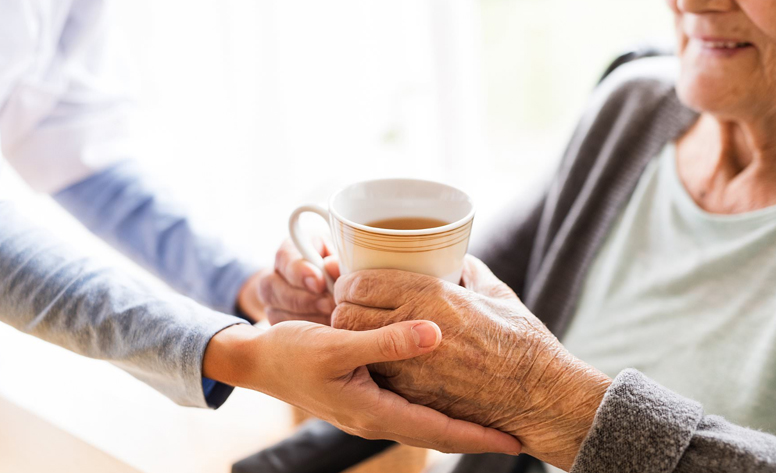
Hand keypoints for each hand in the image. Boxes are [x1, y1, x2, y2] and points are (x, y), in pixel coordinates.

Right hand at [202, 320, 520, 453]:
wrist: (258, 362)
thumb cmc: (292, 354)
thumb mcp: (337, 346)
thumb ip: (386, 341)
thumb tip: (436, 333)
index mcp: (374, 411)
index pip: (438, 431)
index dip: (478, 437)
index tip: (514, 441)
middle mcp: (377, 416)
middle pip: (438, 432)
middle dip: (477, 436)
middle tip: (517, 436)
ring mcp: (371, 409)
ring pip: (425, 421)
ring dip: (459, 423)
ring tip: (492, 418)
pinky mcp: (365, 396)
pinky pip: (410, 408)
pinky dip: (435, 406)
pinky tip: (448, 392)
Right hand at [258, 238, 339, 324]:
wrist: (331, 285)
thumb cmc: (338, 267)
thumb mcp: (341, 257)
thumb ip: (338, 260)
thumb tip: (332, 266)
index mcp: (289, 251)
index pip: (284, 257)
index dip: (300, 272)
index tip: (320, 283)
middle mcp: (274, 274)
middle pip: (272, 287)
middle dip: (303, 299)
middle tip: (329, 305)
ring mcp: (271, 300)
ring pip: (275, 311)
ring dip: (306, 317)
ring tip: (331, 318)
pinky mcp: (277, 320)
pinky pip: (283, 331)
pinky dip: (304, 331)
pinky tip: (324, 329)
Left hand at [331, 256, 611, 470]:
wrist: (539, 395)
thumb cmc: (522, 342)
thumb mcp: (496, 294)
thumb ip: (470, 272)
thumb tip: (457, 259)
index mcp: (431, 295)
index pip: (362, 282)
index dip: (349, 281)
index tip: (352, 282)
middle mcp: (414, 326)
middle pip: (348, 312)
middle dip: (343, 307)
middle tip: (350, 306)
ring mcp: (409, 364)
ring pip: (354, 345)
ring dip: (351, 337)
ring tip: (361, 333)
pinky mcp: (412, 395)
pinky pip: (373, 373)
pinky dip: (370, 364)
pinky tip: (380, 360)